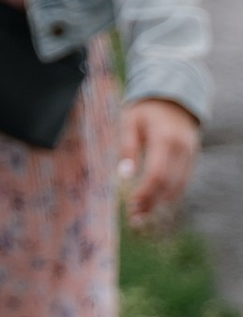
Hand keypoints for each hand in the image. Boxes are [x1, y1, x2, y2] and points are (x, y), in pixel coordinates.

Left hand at [119, 97, 200, 228]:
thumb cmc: (146, 109)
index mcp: (166, 139)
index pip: (157, 174)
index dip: (145, 193)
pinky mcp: (192, 160)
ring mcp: (190, 156)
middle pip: (169, 185)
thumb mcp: (130, 121)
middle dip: (152, 204)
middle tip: (135, 219)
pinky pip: (183, 183)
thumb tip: (125, 175)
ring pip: (179, 187)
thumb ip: (127, 147)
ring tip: (142, 218)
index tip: (131, 205)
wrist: (174, 97)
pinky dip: (170, 196)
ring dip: (161, 205)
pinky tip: (156, 205)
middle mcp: (182, 150)